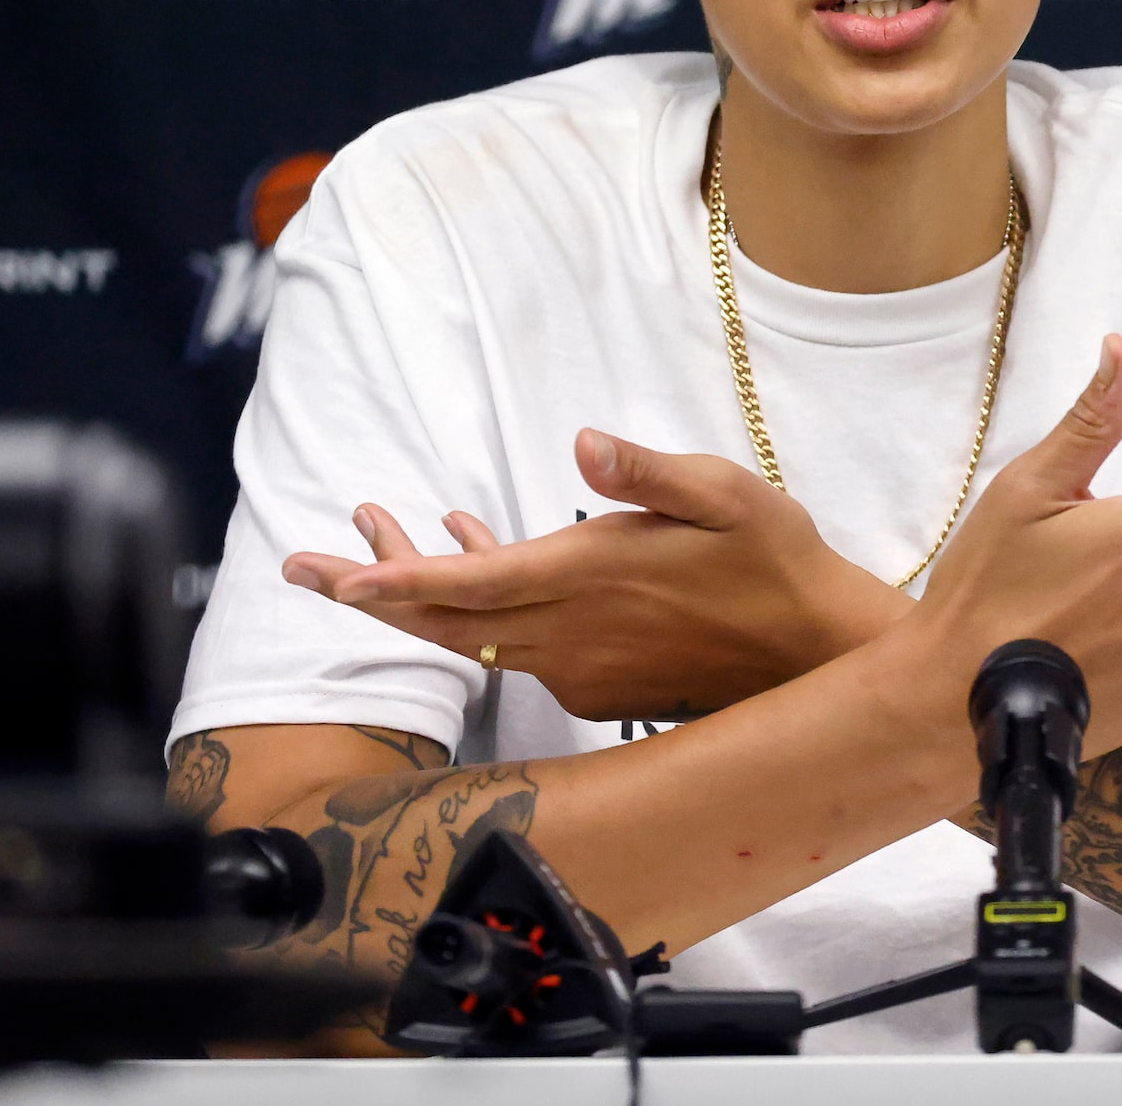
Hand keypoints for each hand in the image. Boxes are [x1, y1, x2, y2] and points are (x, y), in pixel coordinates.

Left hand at [281, 434, 907, 721]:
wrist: (817, 652)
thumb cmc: (774, 560)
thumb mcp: (725, 492)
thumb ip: (648, 471)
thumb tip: (583, 441)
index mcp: (590, 578)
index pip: (469, 587)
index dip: (393, 583)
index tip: (334, 575)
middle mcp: (570, 632)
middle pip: (446, 623)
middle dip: (370, 593)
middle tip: (305, 567)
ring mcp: (580, 663)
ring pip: (475, 635)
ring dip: (422, 591)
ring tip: (384, 534)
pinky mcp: (597, 681)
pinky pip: (514, 646)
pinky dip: (479, 606)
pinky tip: (478, 556)